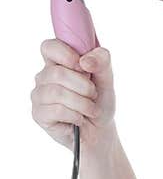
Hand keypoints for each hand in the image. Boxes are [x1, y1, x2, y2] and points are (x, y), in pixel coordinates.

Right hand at [31, 38, 116, 152]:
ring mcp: (39, 95)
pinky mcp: (39, 114)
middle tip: (93, 95)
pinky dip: (76, 116)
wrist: (100, 131)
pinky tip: (80, 119)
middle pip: (57, 73)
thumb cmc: (99, 102)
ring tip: (90, 109)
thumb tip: (85, 61)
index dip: (66, 55)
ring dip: (82, 103)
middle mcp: (44, 77)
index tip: (83, 67)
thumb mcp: (107, 79)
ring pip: (57, 93)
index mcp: (58, 62)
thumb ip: (102, 61)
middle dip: (83, 87)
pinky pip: (57, 110)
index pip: (49, 47)